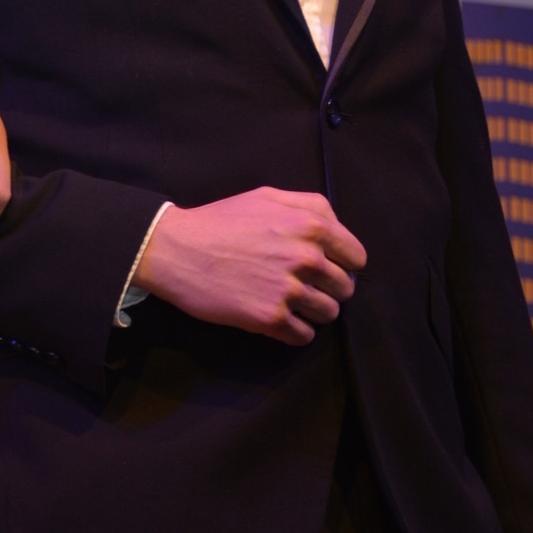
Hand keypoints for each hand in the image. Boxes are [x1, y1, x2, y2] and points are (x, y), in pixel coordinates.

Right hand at [137, 187, 365, 345]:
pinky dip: (294, 330)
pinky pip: (303, 335)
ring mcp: (289, 290)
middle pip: (345, 288)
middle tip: (303, 285)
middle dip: (328, 288)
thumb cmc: (220, 221)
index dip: (344, 263)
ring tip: (288, 302)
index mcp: (310, 225)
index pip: (357, 256)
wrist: (176, 250)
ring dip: (313, 311)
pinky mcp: (270, 318)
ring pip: (329, 314)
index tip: (327, 268)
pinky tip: (276, 317)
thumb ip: (309, 205)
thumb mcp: (266, 196)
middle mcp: (306, 257)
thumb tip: (337, 228)